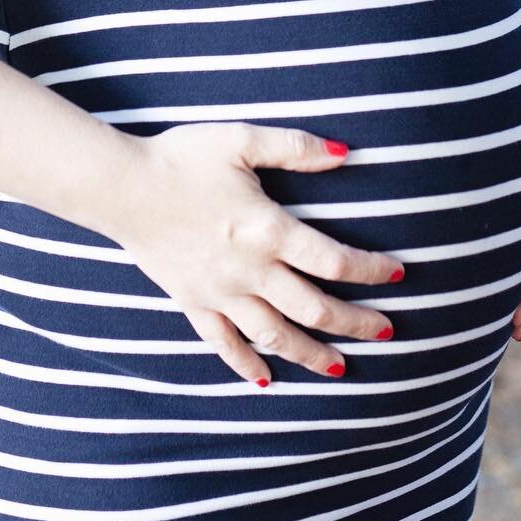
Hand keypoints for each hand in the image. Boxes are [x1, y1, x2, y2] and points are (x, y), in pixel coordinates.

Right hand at [105, 122, 405, 385]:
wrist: (122, 187)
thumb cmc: (182, 158)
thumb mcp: (242, 140)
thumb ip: (295, 147)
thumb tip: (346, 154)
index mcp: (268, 230)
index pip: (333, 261)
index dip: (371, 270)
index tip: (399, 274)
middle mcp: (250, 271)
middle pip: (313, 308)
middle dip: (354, 323)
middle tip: (386, 332)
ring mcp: (220, 293)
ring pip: (275, 335)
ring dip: (311, 354)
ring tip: (340, 368)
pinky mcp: (193, 302)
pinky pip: (224, 344)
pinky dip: (246, 364)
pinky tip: (265, 380)